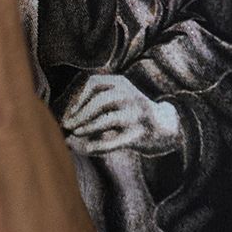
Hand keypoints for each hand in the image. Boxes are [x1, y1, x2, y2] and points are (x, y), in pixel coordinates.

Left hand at [60, 74, 182, 156]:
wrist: (166, 127)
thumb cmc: (131, 112)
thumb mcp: (117, 97)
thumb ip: (94, 102)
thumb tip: (66, 117)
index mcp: (121, 83)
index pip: (93, 83)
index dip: (77, 97)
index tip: (69, 111)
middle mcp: (130, 96)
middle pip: (98, 101)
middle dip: (79, 114)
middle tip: (67, 125)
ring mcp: (136, 116)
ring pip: (106, 120)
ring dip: (86, 128)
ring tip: (74, 133)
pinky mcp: (138, 135)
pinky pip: (113, 142)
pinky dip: (96, 146)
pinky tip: (85, 149)